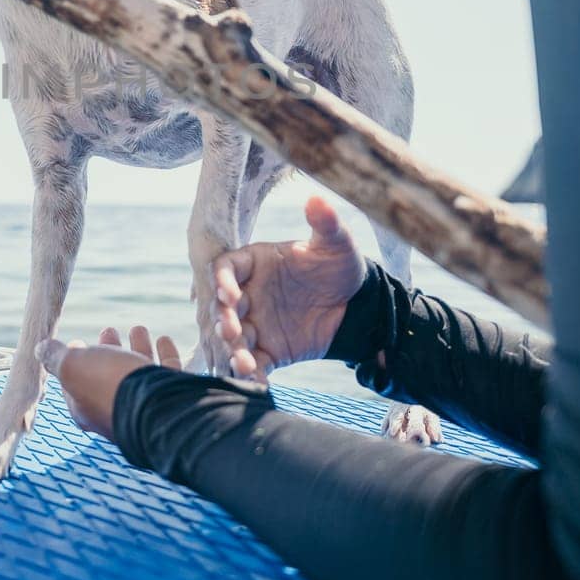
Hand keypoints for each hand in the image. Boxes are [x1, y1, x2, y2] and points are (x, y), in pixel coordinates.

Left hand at [36, 326, 181, 441]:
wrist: (159, 409)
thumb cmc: (109, 386)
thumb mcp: (73, 366)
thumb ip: (56, 357)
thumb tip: (40, 349)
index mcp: (87, 406)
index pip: (74, 382)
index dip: (72, 361)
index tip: (76, 342)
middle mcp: (115, 407)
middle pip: (109, 375)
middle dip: (107, 351)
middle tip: (108, 330)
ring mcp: (145, 403)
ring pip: (139, 371)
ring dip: (137, 348)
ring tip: (138, 328)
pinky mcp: (172, 398)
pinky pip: (167, 373)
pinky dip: (165, 354)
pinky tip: (164, 339)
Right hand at [212, 196, 368, 383]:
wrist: (357, 306)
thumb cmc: (340, 267)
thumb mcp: (336, 245)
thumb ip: (325, 224)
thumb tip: (317, 198)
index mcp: (255, 262)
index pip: (226, 267)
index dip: (221, 279)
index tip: (227, 292)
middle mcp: (248, 292)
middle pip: (223, 306)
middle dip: (223, 319)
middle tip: (230, 330)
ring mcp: (256, 322)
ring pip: (234, 337)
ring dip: (233, 349)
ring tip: (241, 362)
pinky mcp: (268, 349)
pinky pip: (254, 362)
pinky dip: (251, 372)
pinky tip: (255, 381)